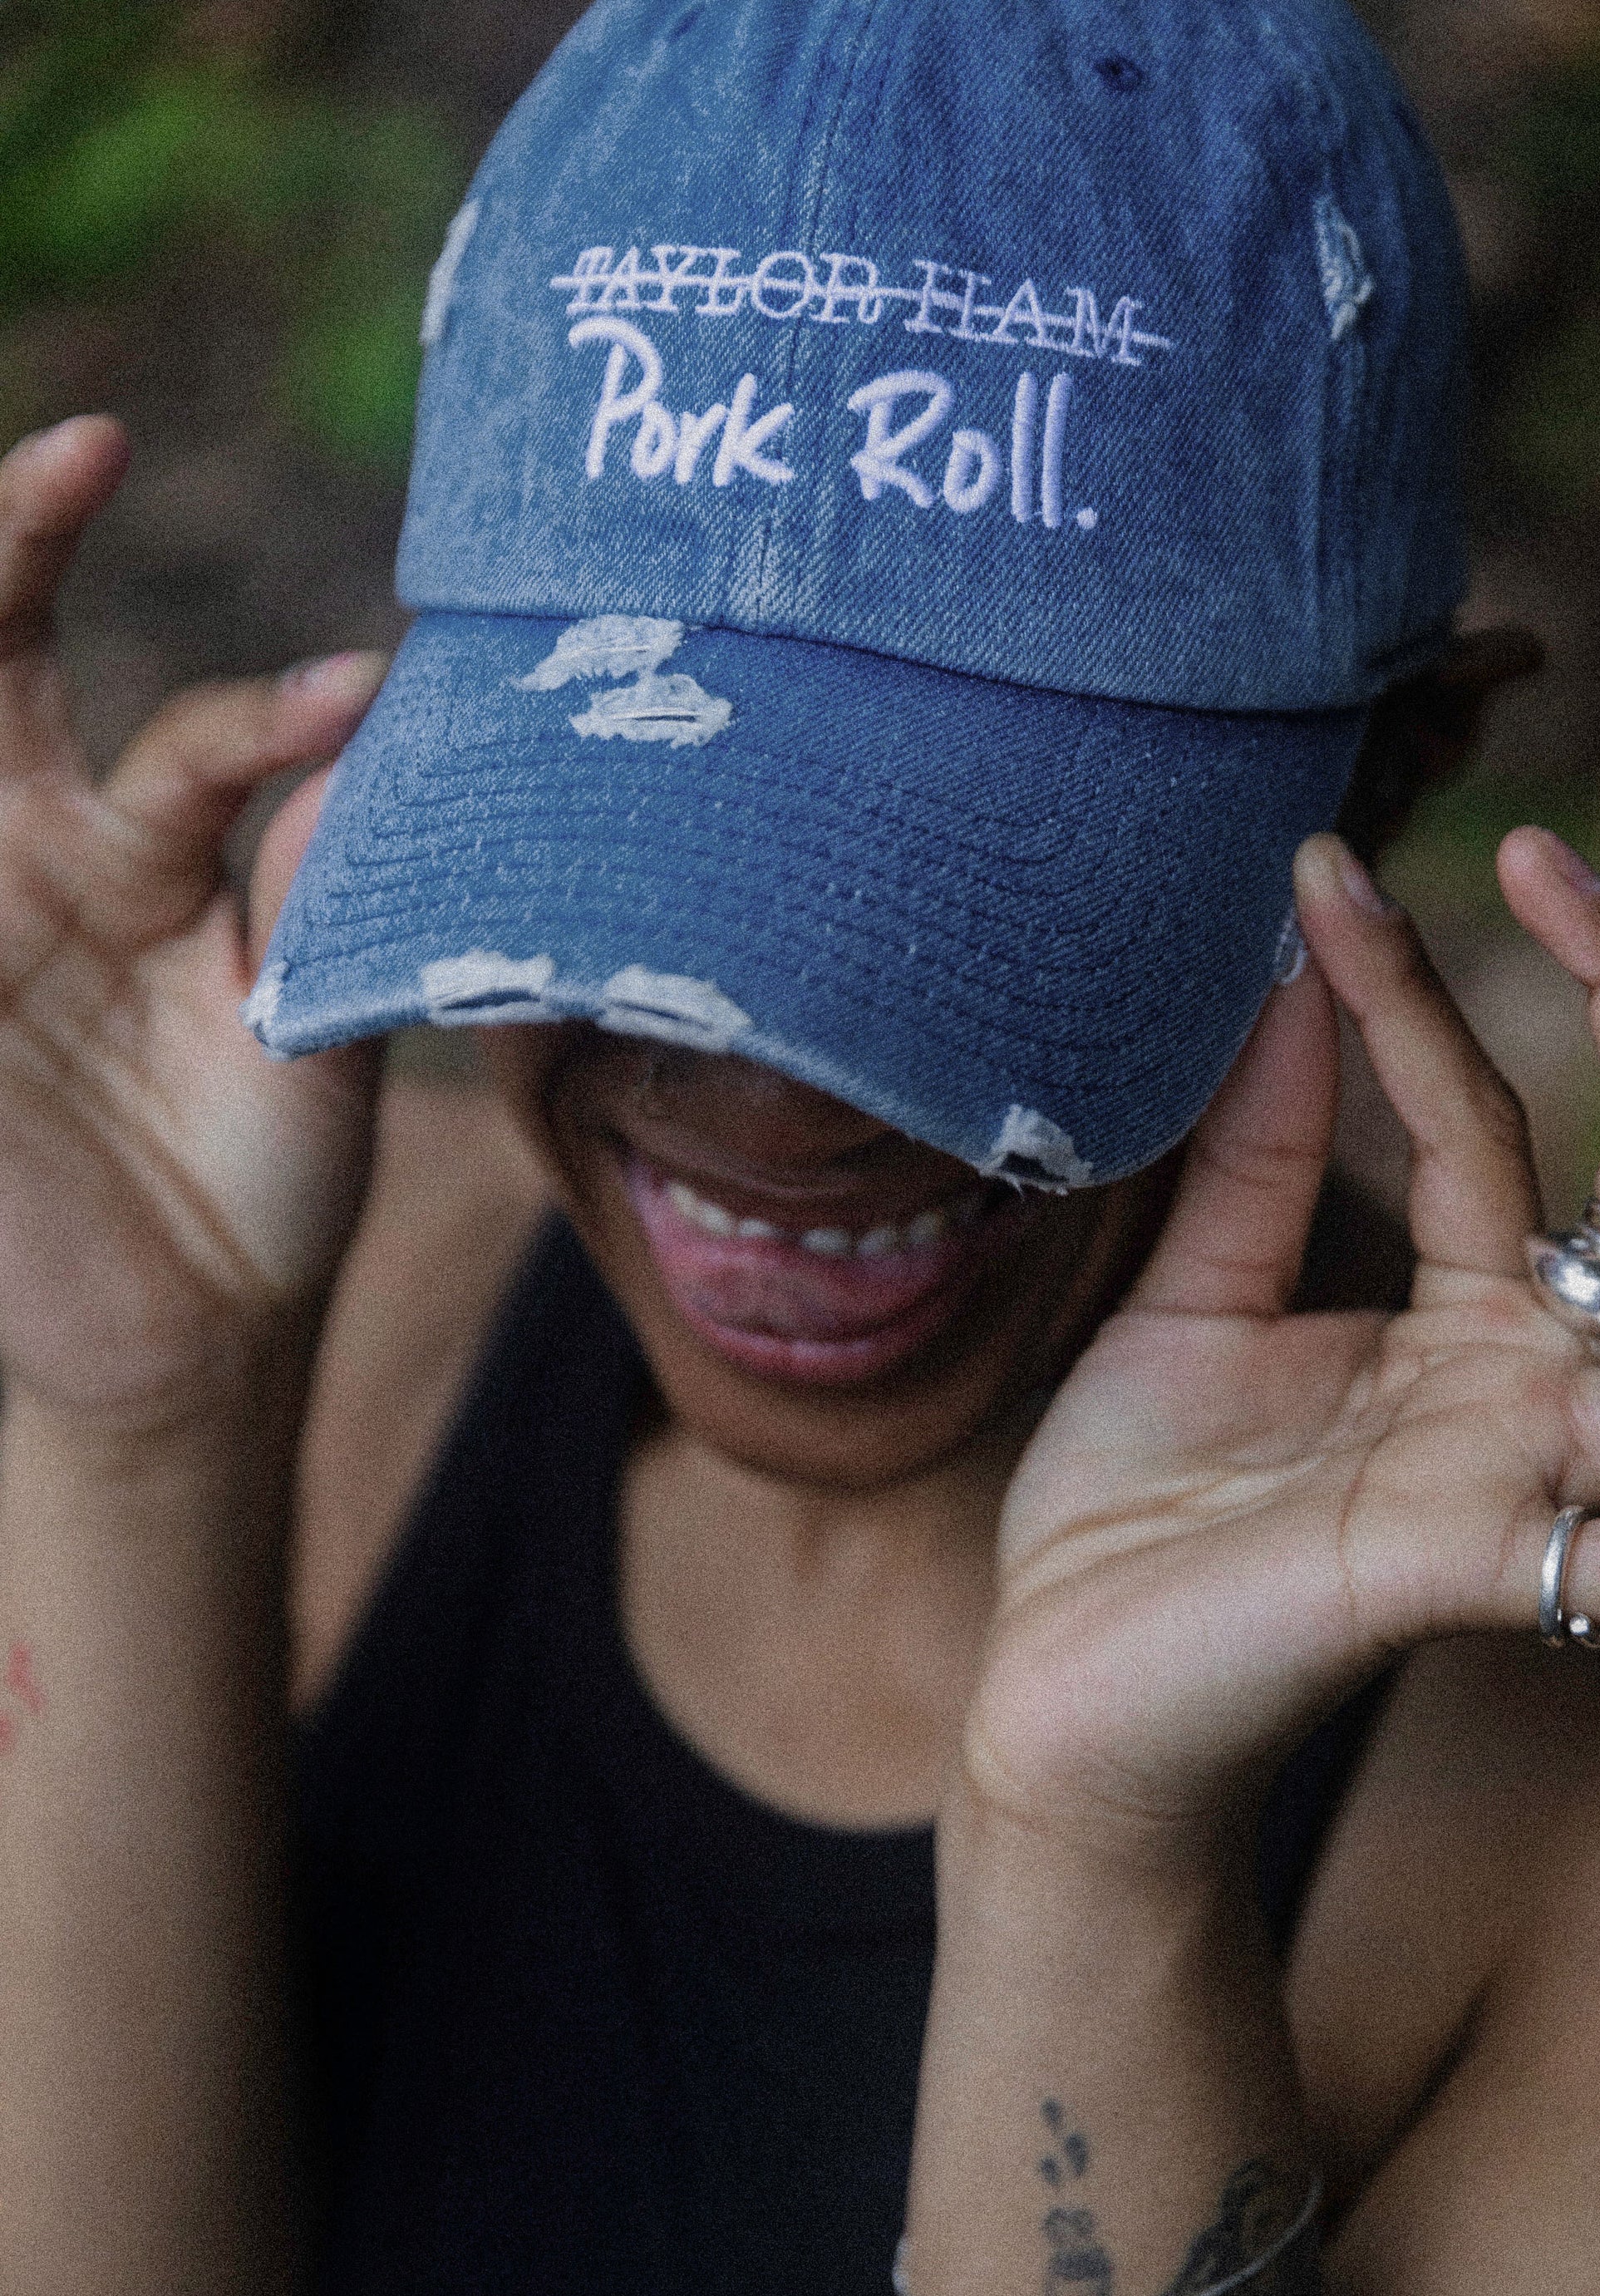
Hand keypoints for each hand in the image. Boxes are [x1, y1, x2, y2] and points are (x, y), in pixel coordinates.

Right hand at [0, 418, 385, 1425]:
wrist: (188, 1339)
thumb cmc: (265, 1181)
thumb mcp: (314, 1045)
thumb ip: (324, 906)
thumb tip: (362, 750)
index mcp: (155, 857)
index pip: (196, 737)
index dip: (266, 714)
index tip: (356, 696)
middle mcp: (45, 858)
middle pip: (2, 665)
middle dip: (19, 549)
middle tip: (80, 450)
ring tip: (32, 495)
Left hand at [970, 830, 1599, 1850]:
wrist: (1063, 1692)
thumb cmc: (1134, 1516)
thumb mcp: (1191, 1305)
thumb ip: (1255, 1160)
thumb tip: (1281, 980)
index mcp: (1455, 1319)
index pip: (1485, 1120)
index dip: (1418, 989)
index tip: (1328, 864)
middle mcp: (1516, 1385)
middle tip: (1563, 868)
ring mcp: (1512, 1472)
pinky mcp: (1467, 1560)